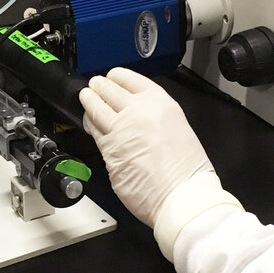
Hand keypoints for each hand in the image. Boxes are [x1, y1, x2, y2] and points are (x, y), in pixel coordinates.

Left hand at [79, 67, 216, 227]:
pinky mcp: (107, 151)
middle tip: (95, 85)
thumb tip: (139, 116)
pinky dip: (89, 125)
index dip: (117, 77)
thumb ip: (156, 117)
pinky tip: (89, 123)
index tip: (113, 77)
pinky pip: (94, 134)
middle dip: (99, 86)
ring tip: (86, 96)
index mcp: (159, 102)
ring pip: (96, 109)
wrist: (181, 195)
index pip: (130, 79)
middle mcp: (137, 112)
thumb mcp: (179, 127)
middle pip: (109, 91)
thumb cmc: (187, 171)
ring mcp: (119, 131)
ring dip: (89, 101)